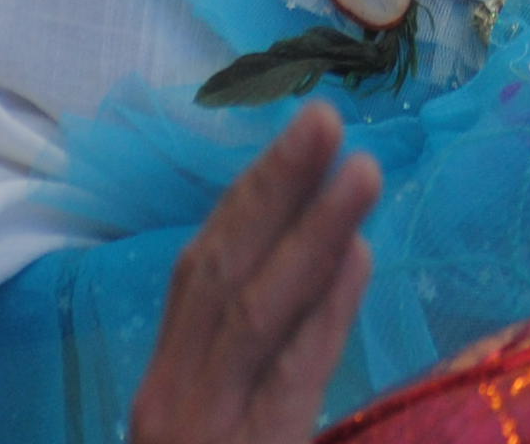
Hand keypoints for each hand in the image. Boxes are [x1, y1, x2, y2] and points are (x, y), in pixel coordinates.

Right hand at [127, 100, 381, 443]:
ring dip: (311, 232)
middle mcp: (173, 394)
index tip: (297, 141)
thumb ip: (266, 358)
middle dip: (271, 190)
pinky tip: (358, 261)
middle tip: (324, 116)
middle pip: (219, 274)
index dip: (247, 201)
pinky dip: (325, 313)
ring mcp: (203, 426)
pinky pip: (290, 374)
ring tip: (360, 169)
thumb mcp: (221, 423)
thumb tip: (344, 257)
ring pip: (254, 312)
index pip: (201, 274)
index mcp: (169, 381)